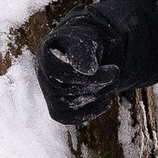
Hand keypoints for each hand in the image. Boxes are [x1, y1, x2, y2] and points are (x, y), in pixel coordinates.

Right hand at [35, 0, 157, 124]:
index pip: (63, 72)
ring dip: (96, 94)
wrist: (82, 53)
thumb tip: (88, 70)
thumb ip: (84, 50)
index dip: (91, 77)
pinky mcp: (57, 110)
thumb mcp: (86, 39)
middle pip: (70, 89)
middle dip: (98, 83)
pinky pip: (71, 118)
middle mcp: (42, 75)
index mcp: (45, 54)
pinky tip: (105, 100)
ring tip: (107, 81)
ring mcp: (48, 94)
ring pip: (73, 104)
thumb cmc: (84, 43)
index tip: (114, 70)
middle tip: (115, 72)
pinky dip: (91, 111)